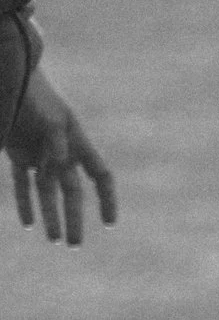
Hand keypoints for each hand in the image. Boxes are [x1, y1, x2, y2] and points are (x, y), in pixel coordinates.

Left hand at [9, 65, 114, 245]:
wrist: (10, 74)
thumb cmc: (33, 95)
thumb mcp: (49, 117)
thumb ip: (55, 142)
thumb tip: (61, 166)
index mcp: (78, 143)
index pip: (99, 177)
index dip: (106, 200)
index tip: (108, 223)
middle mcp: (62, 152)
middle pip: (71, 193)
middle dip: (73, 219)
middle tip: (74, 245)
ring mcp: (40, 153)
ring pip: (46, 192)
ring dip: (49, 216)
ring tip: (52, 241)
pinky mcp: (18, 153)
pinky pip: (23, 183)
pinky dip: (25, 201)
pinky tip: (29, 223)